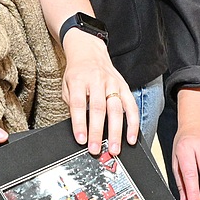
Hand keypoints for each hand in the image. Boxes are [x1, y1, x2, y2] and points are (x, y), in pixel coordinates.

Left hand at [61, 29, 137, 154]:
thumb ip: (72, 104)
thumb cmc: (77, 73)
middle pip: (99, 109)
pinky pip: (131, 106)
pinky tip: (131, 137)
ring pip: (116, 110)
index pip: (79, 104)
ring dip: (116, 132)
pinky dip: (132, 124)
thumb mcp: (67, 85)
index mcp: (79, 80)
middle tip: (96, 148)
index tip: (81, 139)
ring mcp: (113, 83)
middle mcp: (97, 81)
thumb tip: (79, 128)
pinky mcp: (124, 86)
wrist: (89, 51)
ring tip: (114, 148)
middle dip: (98, 132)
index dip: (80, 124)